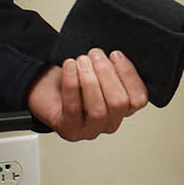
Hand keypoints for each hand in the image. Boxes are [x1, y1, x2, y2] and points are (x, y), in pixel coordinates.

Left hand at [27, 49, 147, 141]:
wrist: (45, 89)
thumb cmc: (74, 81)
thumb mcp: (99, 72)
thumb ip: (113, 68)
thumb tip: (117, 56)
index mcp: (123, 110)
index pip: (138, 99)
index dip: (128, 75)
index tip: (115, 55)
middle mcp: (109, 123)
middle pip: (119, 103)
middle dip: (107, 73)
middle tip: (95, 54)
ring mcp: (89, 130)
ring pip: (98, 110)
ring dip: (90, 80)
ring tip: (81, 60)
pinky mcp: (69, 130)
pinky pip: (74, 108)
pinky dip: (71, 84)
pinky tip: (70, 67)